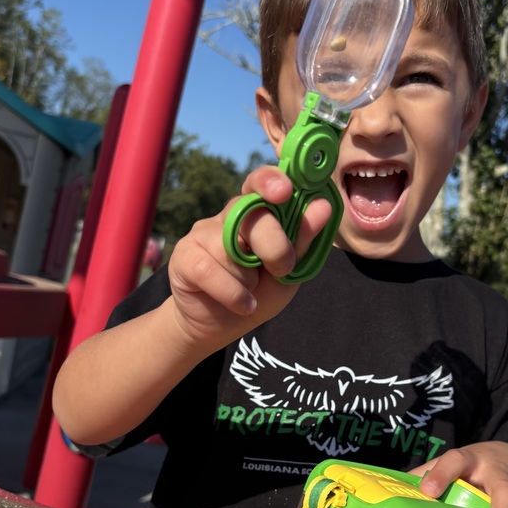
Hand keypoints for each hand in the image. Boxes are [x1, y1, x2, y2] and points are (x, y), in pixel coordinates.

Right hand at [167, 164, 332, 349]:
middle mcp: (229, 216)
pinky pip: (210, 269)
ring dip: (248, 278)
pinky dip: (233, 294)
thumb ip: (303, 241)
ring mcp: (203, 232)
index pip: (262, 183)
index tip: (285, 192)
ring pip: (230, 246)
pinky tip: (242, 305)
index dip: (271, 180)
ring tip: (250, 292)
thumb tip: (323, 206)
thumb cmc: (259, 293)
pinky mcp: (184, 255)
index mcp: (258, 212)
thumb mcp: (289, 272)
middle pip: (251, 212)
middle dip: (273, 244)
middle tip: (281, 269)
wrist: (222, 326)